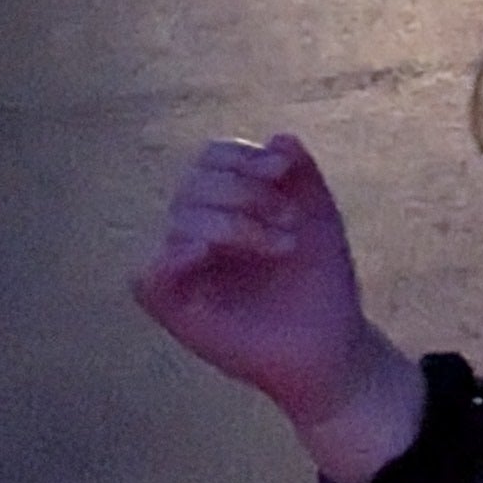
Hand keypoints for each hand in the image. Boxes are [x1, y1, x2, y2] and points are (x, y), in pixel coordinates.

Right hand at [132, 136, 423, 476]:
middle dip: (246, 193)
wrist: (334, 345)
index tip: (284, 170)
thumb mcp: (319, 218)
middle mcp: (196, 231)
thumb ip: (301, 175)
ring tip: (284, 245)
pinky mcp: (175, 309)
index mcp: (224, 205)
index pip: (210, 160)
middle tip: (292, 222)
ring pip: (180, 221)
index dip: (242, 157)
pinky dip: (171, 257)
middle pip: (193, 184)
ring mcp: (184, 270)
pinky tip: (206, 251)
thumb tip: (279, 137)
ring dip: (235, 224)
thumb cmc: (320, 281)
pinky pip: (147, 276)